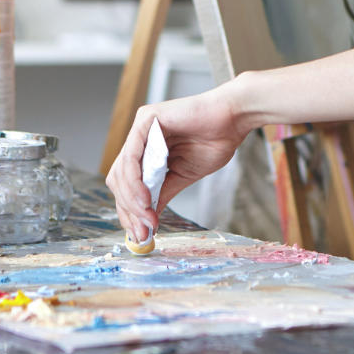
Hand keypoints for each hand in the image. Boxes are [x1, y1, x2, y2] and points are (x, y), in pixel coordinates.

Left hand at [106, 85, 249, 243]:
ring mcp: (140, 127)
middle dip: (128, 209)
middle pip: (119, 179)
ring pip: (122, 171)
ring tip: (147, 219)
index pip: (126, 184)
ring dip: (132, 200)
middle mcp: (139, 139)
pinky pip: (131, 156)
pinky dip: (135, 182)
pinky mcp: (146, 119)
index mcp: (146, 151)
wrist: (234, 120)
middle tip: (142, 232)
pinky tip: (145, 200)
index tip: (139, 234)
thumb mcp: (182, 176)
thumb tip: (147, 222)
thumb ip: (162, 194)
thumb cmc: (214, 142)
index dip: (129, 211)